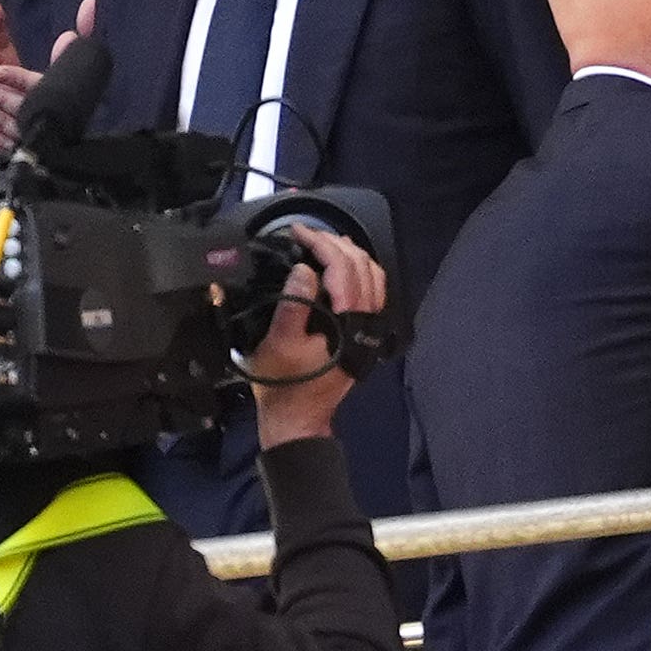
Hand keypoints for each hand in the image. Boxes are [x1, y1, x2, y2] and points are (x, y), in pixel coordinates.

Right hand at [246, 227, 385, 446]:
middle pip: (362, 266)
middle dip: (335, 243)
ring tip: (324, 242)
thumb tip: (303, 269)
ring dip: (350, 254)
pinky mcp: (364, 332)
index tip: (297, 232)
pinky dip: (358, 271)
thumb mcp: (277, 343)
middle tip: (307, 234)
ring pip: (372, 277)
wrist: (297, 418)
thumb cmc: (284, 385)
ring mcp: (369, 326)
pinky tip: (340, 267)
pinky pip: (371, 291)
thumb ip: (293, 304)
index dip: (321, 243)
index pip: (343, 267)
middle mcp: (367, 319)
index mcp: (349, 320)